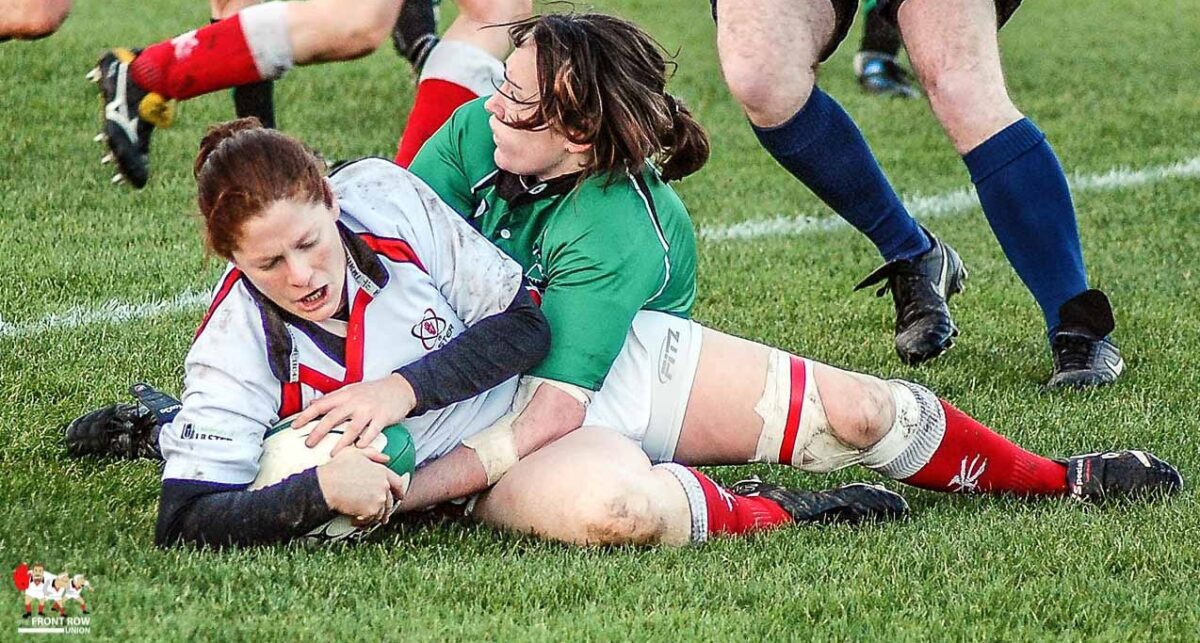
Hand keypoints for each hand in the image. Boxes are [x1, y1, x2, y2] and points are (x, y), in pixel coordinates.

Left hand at [293, 374, 416, 455]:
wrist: (399, 388)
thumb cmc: (374, 391)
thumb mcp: (352, 389)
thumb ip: (334, 398)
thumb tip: (313, 403)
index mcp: (345, 394)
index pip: (321, 404)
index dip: (306, 415)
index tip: (295, 426)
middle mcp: (355, 401)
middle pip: (333, 417)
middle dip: (318, 431)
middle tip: (309, 444)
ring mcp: (369, 410)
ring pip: (352, 428)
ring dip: (341, 442)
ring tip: (332, 453)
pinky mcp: (382, 417)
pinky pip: (372, 432)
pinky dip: (364, 441)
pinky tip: (359, 448)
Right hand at [315, 448, 407, 525]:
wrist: (326, 486)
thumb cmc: (336, 469)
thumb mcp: (355, 453)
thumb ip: (372, 454)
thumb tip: (385, 458)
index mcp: (381, 471)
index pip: (397, 483)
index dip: (399, 490)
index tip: (399, 495)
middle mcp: (383, 486)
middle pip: (389, 501)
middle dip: (386, 509)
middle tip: (381, 515)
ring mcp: (378, 499)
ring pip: (380, 512)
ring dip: (373, 516)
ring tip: (363, 518)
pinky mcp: (371, 511)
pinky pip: (370, 520)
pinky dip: (363, 522)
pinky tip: (355, 519)